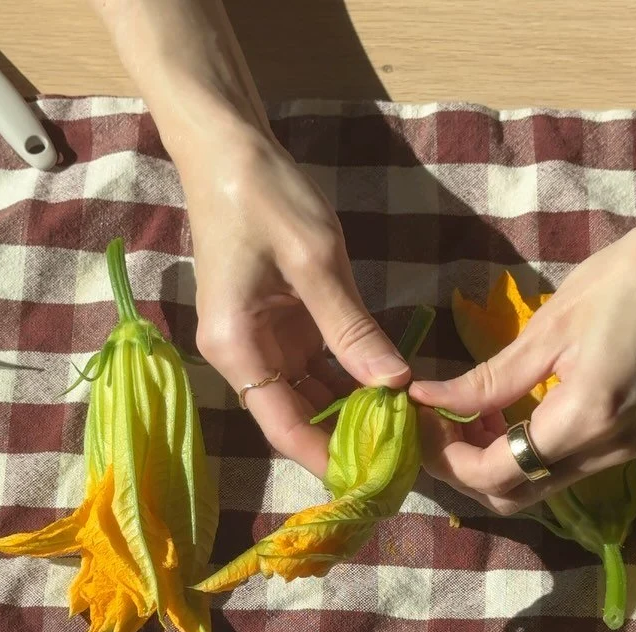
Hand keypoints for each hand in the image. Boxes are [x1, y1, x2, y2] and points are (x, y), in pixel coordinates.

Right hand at [177, 128, 408, 476]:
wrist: (228, 149)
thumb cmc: (265, 198)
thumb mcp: (316, 262)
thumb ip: (353, 331)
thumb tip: (397, 386)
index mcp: (238, 349)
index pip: (285, 428)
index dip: (331, 458)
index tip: (379, 477)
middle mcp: (243, 357)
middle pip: (296, 419)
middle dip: (348, 439)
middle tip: (406, 456)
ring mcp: (259, 342)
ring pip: (308, 396)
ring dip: (352, 412)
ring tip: (405, 430)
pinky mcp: (277, 326)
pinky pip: (314, 367)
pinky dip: (348, 379)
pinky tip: (388, 391)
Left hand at [411, 216, 635, 513]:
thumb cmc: (630, 281)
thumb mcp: (550, 328)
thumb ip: (488, 380)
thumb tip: (430, 401)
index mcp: (586, 422)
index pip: (496, 474)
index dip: (447, 458)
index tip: (418, 422)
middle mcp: (606, 451)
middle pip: (513, 495)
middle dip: (461, 469)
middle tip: (433, 425)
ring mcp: (622, 449)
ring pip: (535, 485)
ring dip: (489, 461)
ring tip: (460, 416)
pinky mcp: (627, 437)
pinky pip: (559, 466)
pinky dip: (520, 452)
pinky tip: (498, 416)